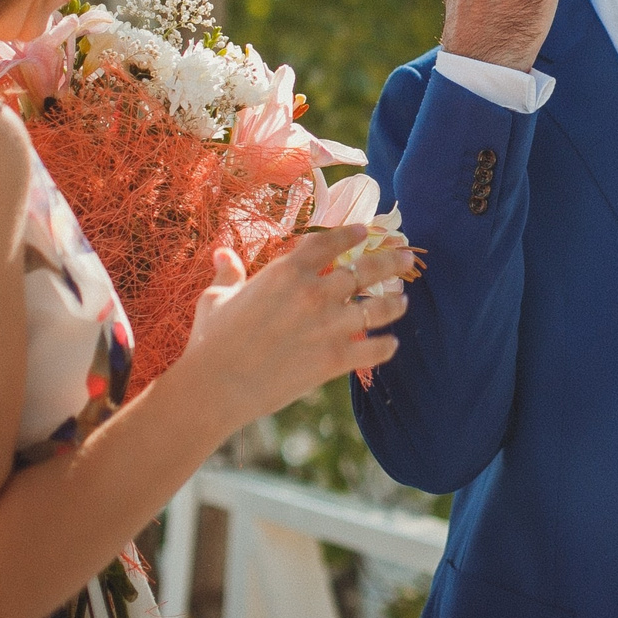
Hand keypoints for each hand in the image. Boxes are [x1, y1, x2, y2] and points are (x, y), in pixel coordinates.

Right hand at [179, 225, 415, 427]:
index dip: (350, 233)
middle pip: (366, 269)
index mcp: (286, 272)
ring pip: (377, 308)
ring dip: (394, 303)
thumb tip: (221, 253)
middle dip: (391, 260)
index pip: (329, 242)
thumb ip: (228, 274)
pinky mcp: (334, 359)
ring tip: (403, 300)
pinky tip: (392, 344)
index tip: (364, 230)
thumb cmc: (211, 341)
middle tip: (407, 257)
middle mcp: (314, 293)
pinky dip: (386, 347)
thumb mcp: (216, 299)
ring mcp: (328, 326)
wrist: (215, 386)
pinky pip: (373, 350)